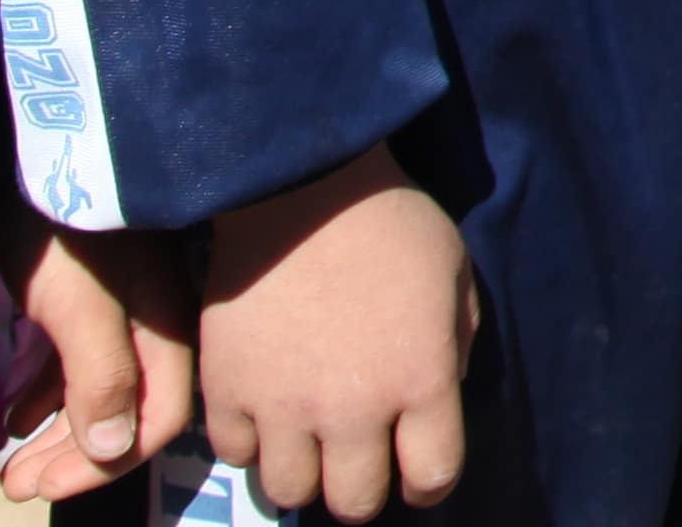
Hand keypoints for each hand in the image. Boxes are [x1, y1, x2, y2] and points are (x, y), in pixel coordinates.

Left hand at [0, 205, 199, 502]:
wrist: (30, 151)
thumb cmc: (58, 229)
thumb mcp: (78, 305)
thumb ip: (102, 375)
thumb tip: (112, 448)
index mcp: (163, 326)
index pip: (156, 419)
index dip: (103, 463)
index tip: (45, 489)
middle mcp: (151, 323)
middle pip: (126, 411)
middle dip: (73, 457)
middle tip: (15, 486)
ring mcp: (121, 308)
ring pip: (97, 391)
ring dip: (55, 434)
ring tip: (7, 465)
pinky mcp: (85, 296)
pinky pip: (75, 364)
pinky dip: (45, 397)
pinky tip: (10, 417)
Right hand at [196, 144, 478, 517]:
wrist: (298, 186)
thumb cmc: (388, 221)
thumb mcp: (454, 273)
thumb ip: (455, 343)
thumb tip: (439, 390)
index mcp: (421, 381)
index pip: (432, 478)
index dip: (428, 482)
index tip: (418, 469)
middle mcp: (354, 410)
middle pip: (355, 504)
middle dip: (363, 489)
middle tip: (359, 459)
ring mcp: (284, 407)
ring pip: (290, 491)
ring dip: (305, 470)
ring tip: (309, 439)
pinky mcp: (226, 393)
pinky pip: (236, 454)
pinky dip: (251, 440)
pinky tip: (265, 410)